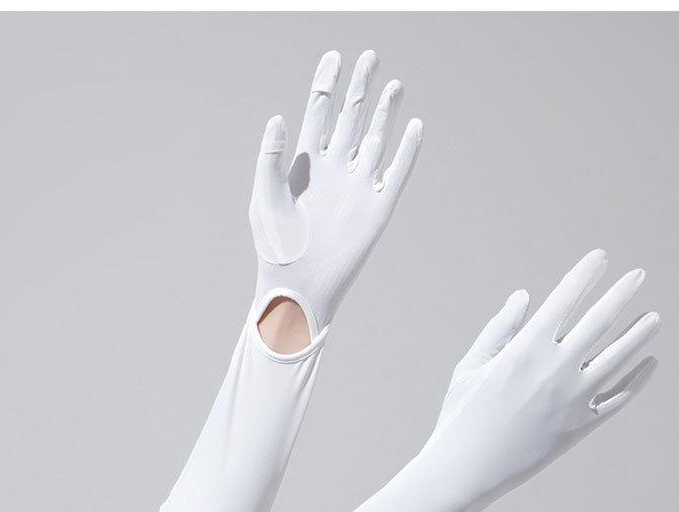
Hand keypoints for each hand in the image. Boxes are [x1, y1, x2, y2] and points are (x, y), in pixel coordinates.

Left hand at [249, 50, 423, 333]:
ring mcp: (357, 188)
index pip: (318, 113)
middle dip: (360, 88)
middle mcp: (334, 170)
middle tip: (370, 57)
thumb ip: (270, 157)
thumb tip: (279, 116)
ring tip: (393, 84)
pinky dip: (406, 151)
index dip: (326, 84)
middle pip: (350, 118)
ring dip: (384, 113)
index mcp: (304, 164)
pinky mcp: (377, 209)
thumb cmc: (275, 248)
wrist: (299, 287)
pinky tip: (414, 127)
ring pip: (376, 140)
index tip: (334, 57)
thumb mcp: (264, 199)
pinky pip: (396, 174)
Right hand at [423, 250, 659, 500]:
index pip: (565, 298)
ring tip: (655, 317)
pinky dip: (637, 380)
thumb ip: (500, 329)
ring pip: (619, 357)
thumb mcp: (471, 366)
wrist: (465, 470)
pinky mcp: (581, 427)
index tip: (600, 258)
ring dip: (640, 333)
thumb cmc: (461, 416)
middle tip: (638, 275)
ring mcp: (573, 399)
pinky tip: (649, 364)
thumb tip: (525, 297)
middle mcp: (556, 369)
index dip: (585, 274)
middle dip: (622, 293)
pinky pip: (618, 399)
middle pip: (601, 320)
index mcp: (525, 348)